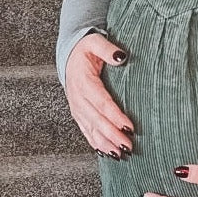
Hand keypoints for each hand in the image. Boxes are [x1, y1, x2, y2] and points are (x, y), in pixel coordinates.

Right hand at [65, 32, 134, 157]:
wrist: (68, 56)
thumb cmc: (85, 50)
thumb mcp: (95, 42)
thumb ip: (107, 49)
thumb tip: (121, 57)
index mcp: (84, 81)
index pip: (102, 102)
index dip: (115, 116)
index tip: (129, 127)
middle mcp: (78, 98)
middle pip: (97, 120)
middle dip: (112, 135)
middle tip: (128, 146)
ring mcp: (77, 108)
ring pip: (91, 130)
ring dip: (106, 143)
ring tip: (120, 154)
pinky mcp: (79, 114)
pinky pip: (87, 132)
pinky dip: (97, 144)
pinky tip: (107, 153)